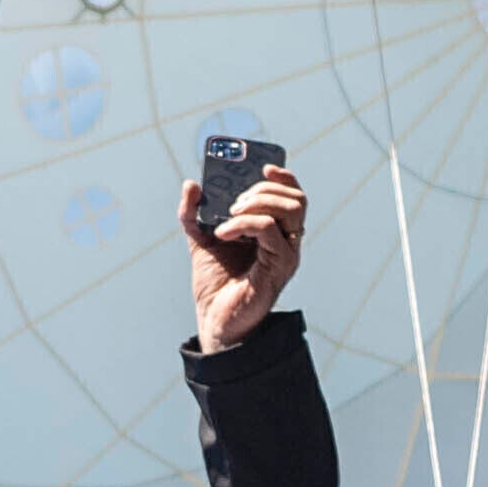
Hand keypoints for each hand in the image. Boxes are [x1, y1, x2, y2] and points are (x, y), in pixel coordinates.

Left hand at [189, 164, 306, 353]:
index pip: (293, 194)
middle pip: (296, 198)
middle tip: (233, 202)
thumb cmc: (215, 283)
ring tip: (229, 216)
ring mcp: (286, 254)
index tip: (262, 166)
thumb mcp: (200, 240)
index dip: (283, 176)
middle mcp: (287, 241)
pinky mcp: (278, 266)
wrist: (214, 320)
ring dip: (256, 202)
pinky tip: (223, 234)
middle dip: (262, 190)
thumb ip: (193, 213)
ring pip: (291, 209)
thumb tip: (191, 184)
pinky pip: (268, 229)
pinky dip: (243, 223)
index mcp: (275, 230)